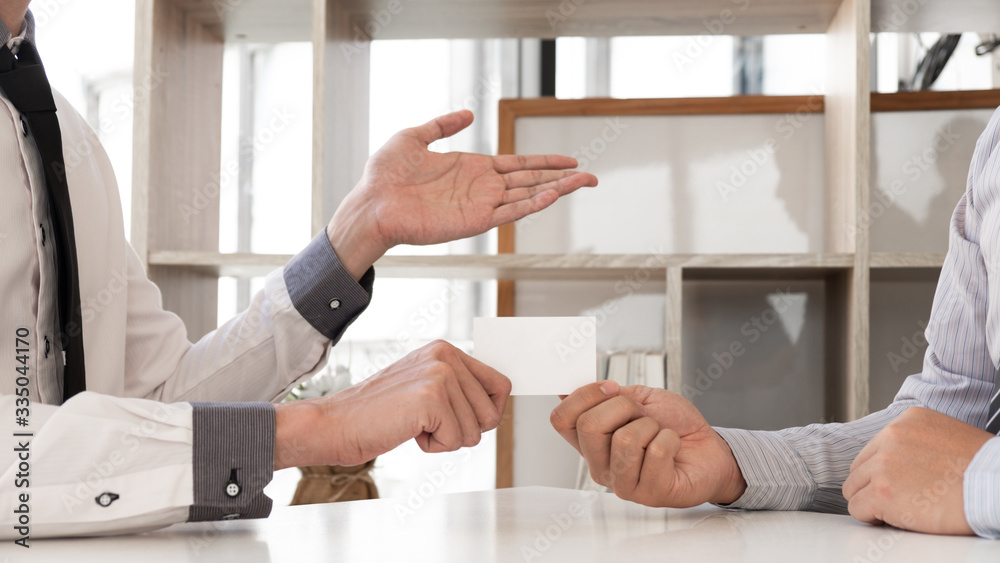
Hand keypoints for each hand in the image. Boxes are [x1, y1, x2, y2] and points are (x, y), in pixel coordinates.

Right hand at [274, 340, 510, 468]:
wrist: (336, 425)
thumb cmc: (379, 414)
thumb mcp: (425, 390)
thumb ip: (459, 390)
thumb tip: (497, 406)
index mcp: (446, 350)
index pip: (501, 384)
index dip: (488, 413)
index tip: (463, 420)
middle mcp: (445, 355)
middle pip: (492, 413)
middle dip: (464, 431)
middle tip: (428, 424)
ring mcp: (439, 374)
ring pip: (476, 430)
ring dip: (447, 439)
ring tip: (414, 424)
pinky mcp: (431, 398)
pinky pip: (456, 440)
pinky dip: (434, 447)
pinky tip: (408, 431)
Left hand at [327, 110, 597, 278]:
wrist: (372, 203)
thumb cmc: (385, 175)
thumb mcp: (414, 136)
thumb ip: (443, 124)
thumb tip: (468, 114)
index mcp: (472, 169)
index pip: (518, 165)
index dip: (545, 163)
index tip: (570, 161)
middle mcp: (481, 188)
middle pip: (531, 181)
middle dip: (562, 179)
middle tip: (591, 177)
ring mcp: (480, 206)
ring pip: (527, 197)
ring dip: (556, 190)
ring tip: (582, 183)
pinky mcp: (474, 221)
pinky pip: (510, 213)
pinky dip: (532, 204)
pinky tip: (552, 196)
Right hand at [550, 381, 746, 507]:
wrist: (709, 448)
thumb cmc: (675, 426)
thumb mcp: (640, 399)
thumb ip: (608, 395)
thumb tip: (570, 388)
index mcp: (592, 442)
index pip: (561, 419)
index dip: (583, 395)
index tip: (609, 388)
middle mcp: (600, 466)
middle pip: (588, 426)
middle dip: (624, 407)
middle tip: (641, 414)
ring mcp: (623, 484)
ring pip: (624, 439)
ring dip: (651, 426)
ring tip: (659, 434)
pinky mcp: (650, 493)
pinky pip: (656, 452)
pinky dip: (670, 439)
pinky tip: (672, 448)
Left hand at [842, 406, 991, 534]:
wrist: (994, 485)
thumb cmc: (982, 468)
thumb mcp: (946, 435)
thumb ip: (916, 442)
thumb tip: (901, 461)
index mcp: (906, 421)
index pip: (874, 449)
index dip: (883, 471)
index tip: (898, 483)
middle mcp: (889, 438)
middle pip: (860, 469)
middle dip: (873, 486)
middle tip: (896, 499)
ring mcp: (882, 465)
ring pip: (854, 489)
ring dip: (871, 502)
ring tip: (898, 509)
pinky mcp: (881, 493)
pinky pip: (858, 509)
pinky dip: (872, 517)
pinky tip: (894, 518)